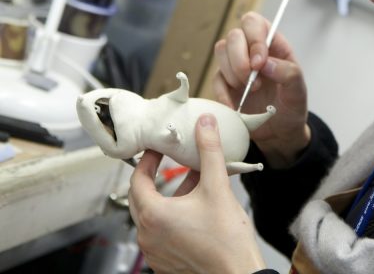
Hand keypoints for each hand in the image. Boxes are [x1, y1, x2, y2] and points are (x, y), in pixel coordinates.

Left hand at [128, 114, 265, 273]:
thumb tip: (205, 124)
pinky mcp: (165, 262)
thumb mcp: (218, 187)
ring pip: (154, 216)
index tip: (159, 149)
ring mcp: (155, 252)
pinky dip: (174, 217)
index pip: (138, 180)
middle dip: (156, 177)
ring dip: (169, 198)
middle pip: (142, 198)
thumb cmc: (226, 239)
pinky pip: (162, 233)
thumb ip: (210, 151)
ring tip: (194, 184)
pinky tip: (197, 209)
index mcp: (154, 215)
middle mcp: (147, 236)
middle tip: (169, 162)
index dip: (147, 160)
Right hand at [213, 11, 310, 166]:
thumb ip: (288, 73)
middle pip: (234, 35)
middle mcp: (252, 50)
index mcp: (273, 45)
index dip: (253, 39)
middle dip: (240, 59)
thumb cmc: (292, 107)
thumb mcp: (298, 91)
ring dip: (232, 73)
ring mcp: (236, 65)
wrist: (280, 133)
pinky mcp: (225, 83)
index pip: (254, 23)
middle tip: (253, 84)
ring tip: (250, 93)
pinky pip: (215, 78)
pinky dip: (222, 92)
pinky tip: (235, 106)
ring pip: (221, 51)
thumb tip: (265, 63)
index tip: (259, 64)